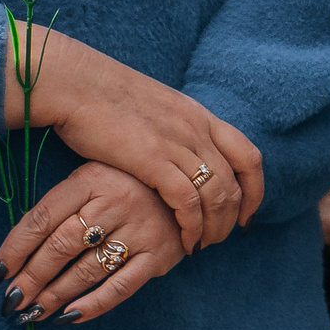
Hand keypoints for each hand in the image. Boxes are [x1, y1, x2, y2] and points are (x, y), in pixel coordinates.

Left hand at [0, 162, 185, 323]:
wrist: (189, 185)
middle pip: (61, 245)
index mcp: (91, 178)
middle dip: (31, 278)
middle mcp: (115, 202)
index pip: (43, 216)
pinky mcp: (158, 256)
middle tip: (10, 302)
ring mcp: (140, 229)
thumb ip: (63, 205)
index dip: (16, 247)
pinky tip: (69, 317)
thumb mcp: (94, 177)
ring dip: (54, 295)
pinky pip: (120, 286)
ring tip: (32, 312)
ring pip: (87, 270)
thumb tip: (19, 250)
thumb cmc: (127, 184)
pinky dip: (93, 305)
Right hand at [2, 24, 263, 252]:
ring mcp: (178, 143)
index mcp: (198, 114)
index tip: (245, 214)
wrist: (75, 83)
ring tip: (200, 246)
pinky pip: (188, 203)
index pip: (248, 156)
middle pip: (236, 182)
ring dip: (214, 228)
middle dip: (233, 217)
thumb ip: (172, 129)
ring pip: (217, 196)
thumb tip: (177, 153)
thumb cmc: (102, 96)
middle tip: (220, 238)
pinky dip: (192, 228)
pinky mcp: (154, 160)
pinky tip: (183, 242)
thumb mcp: (153, 107)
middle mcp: (196, 129)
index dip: (254, 190)